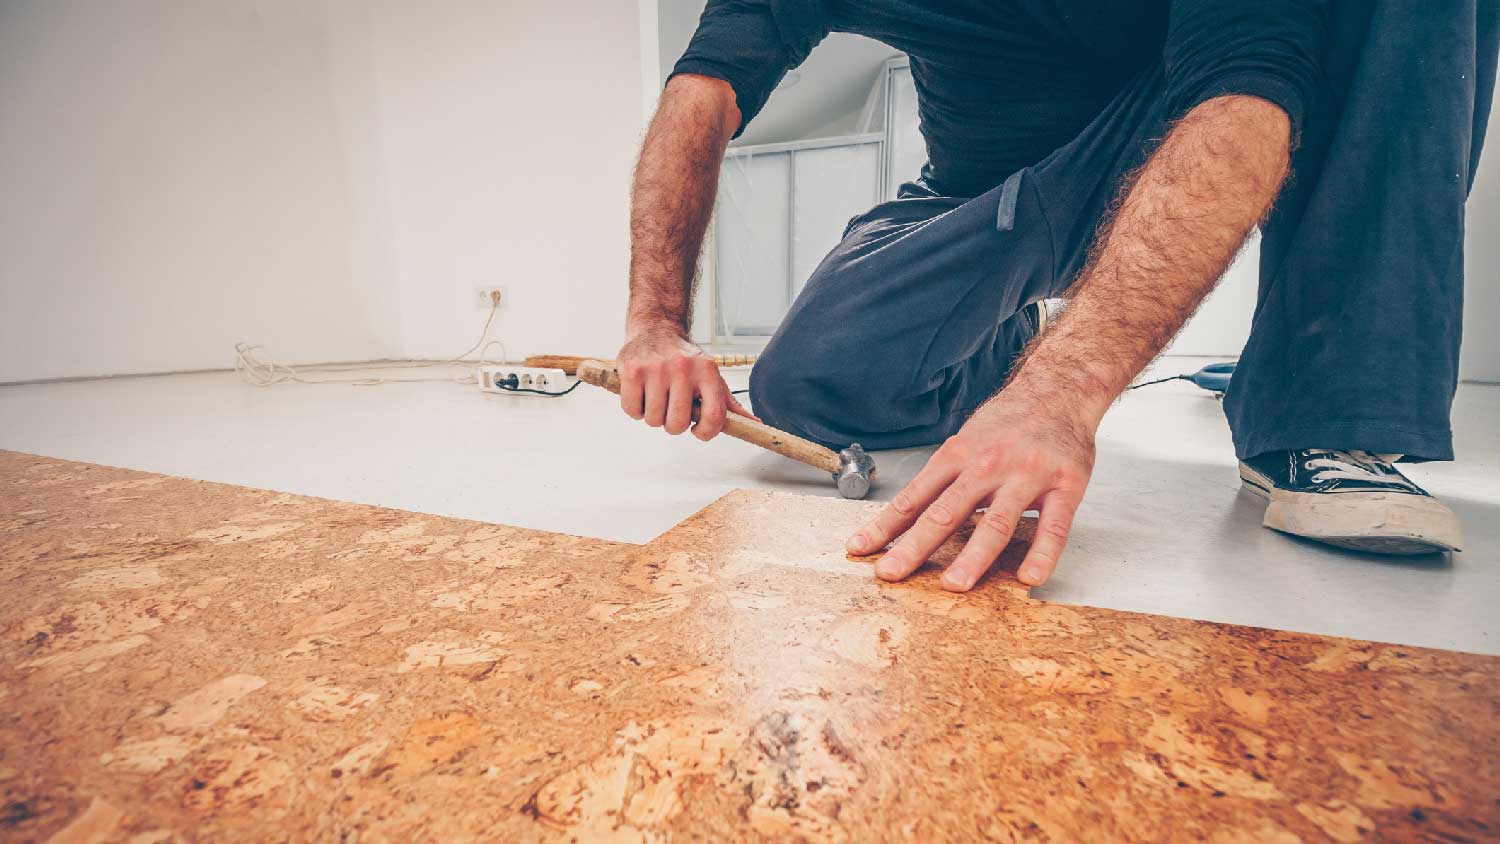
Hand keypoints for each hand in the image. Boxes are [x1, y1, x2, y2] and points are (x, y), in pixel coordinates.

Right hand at [616, 326, 755, 439]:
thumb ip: (729, 404)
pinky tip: (642, 394)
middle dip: (673, 426)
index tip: (698, 431)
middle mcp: (683, 368)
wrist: (656, 328)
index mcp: (707, 371)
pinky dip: (635, 410)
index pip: (714, 416)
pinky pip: (632, 411)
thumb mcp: (711, 376)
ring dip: (653, 416)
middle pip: (677, 424)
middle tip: (672, 410)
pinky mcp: (632, 371)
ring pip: (653, 420)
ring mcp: (656, 369)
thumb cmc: (686, 360)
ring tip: (657, 398)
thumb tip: (756, 425)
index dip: (705, 433)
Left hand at [845, 392, 1095, 590]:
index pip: (914, 497)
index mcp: (957, 455)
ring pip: (996, 522)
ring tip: (954, 584)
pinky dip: (1042, 553)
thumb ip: (943, 478)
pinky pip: (1054, 526)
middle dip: (914, 546)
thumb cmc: (1007, 421)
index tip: (859, 548)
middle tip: (891, 573)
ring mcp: (1027, 475)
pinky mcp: (1065, 485)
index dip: (885, 526)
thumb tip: (907, 516)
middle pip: (946, 512)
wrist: (1059, 389)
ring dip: (973, 556)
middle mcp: (987, 464)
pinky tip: (1029, 577)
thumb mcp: (966, 441)